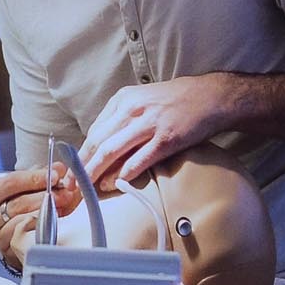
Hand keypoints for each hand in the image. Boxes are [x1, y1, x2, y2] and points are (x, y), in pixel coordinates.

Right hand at [0, 164, 80, 270]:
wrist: (24, 240)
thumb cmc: (27, 210)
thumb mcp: (32, 190)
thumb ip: (43, 177)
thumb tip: (59, 168)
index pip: (10, 183)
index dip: (34, 178)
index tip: (55, 175)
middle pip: (18, 203)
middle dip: (45, 196)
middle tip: (65, 193)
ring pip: (24, 221)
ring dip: (47, 213)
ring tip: (63, 207)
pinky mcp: (8, 251)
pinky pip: (28, 238)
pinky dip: (43, 229)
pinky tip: (55, 223)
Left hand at [81, 76, 229, 187]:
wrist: (213, 97)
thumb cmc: (178, 102)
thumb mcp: (144, 100)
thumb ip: (123, 119)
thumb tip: (104, 146)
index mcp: (124, 100)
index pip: (95, 131)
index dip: (81, 154)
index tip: (72, 171)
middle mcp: (133, 109)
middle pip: (98, 141)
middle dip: (81, 166)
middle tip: (71, 185)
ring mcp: (150, 123)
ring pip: (112, 150)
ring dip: (96, 171)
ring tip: (87, 188)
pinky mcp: (168, 138)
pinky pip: (140, 158)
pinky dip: (125, 172)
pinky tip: (116, 182)